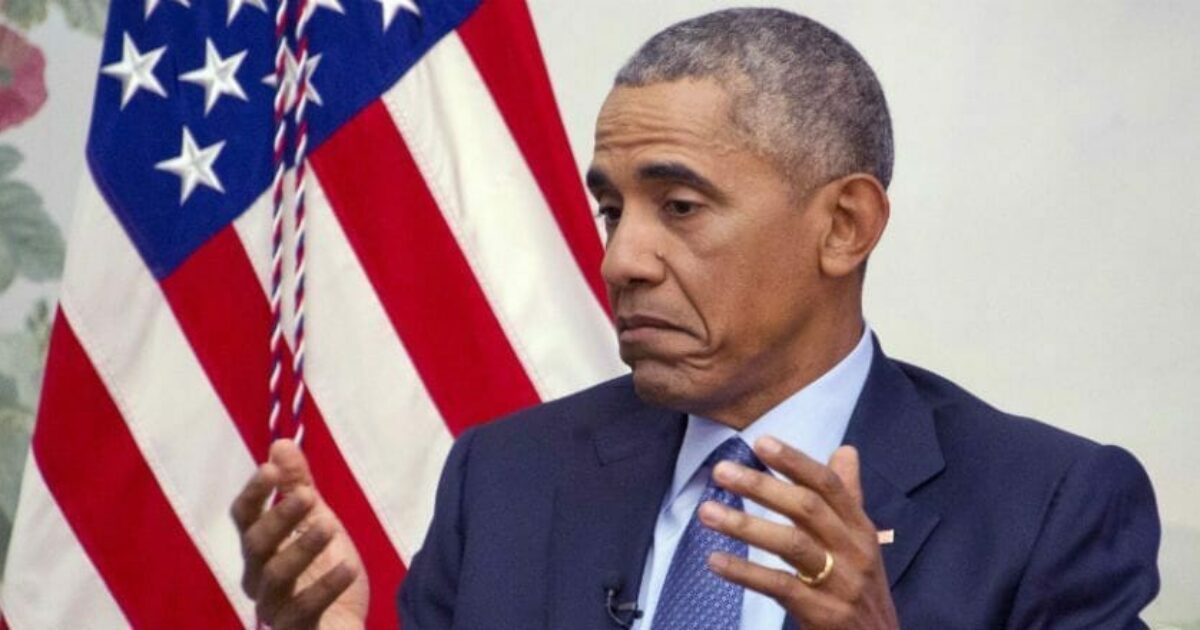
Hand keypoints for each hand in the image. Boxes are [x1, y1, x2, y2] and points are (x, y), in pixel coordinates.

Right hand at [231, 439, 368, 628]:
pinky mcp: (295, 629)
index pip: (244, 517)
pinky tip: (349, 568)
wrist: (343, 624)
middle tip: (309, 495)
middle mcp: (258, 577)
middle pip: (256, 545)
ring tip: (330, 525)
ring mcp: (275, 606)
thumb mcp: (316, 521)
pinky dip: (326, 587)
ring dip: (302, 548)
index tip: (271, 468)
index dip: (255, 492)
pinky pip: (304, 609)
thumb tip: (280, 443)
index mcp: (261, 548)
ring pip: (276, 576)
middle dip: (280, 517)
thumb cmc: (323, 571)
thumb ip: (298, 486)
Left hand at [698, 437, 897, 629]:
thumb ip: (848, 496)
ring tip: (707, 512)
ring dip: (745, 525)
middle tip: (721, 470)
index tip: (761, 442)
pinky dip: (744, 572)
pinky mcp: (822, 612)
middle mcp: (854, 550)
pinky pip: (778, 586)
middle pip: (806, 508)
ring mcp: (839, 582)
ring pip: (791, 544)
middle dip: (762, 486)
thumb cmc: (860, 588)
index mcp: (860, 528)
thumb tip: (845, 450)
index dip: (795, 461)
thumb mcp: (861, 542)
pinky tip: (715, 561)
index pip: (828, 485)